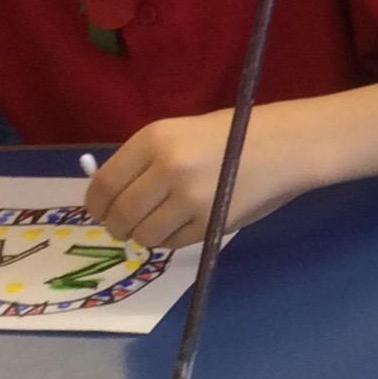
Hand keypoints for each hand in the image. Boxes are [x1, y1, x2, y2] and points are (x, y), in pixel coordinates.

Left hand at [83, 108, 305, 249]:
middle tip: (122, 228)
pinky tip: (182, 225)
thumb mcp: (178, 135)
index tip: (98, 212)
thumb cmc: (227, 137)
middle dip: (117, 227)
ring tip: (157, 225)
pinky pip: (173, 244)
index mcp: (154, 139)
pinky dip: (170, 241)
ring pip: (145, 235)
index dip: (96, 204)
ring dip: (144, 236)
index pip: (105, 183)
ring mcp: (189, 198)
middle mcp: (168, 168)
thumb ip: (143, 162)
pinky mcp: (209, 223)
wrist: (281, 147)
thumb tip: (107, 196)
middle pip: (121, 214)